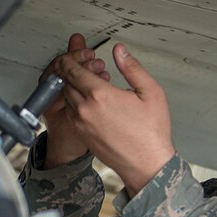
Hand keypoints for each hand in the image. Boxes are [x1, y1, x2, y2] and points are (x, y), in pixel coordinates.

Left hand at [52, 42, 174, 193]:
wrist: (146, 165)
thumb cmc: (151, 133)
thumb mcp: (150, 92)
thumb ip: (132, 67)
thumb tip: (120, 51)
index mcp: (100, 95)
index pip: (72, 69)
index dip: (70, 58)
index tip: (74, 53)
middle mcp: (85, 109)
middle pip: (65, 81)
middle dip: (70, 69)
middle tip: (82, 64)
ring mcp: (81, 123)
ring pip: (66, 96)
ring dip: (72, 85)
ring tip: (87, 80)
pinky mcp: (81, 134)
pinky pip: (70, 111)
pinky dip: (74, 101)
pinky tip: (89, 99)